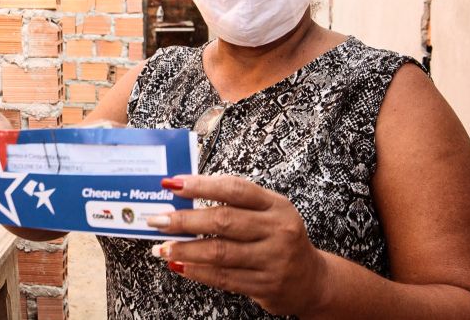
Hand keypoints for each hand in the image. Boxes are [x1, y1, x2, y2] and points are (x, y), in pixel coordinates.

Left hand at [147, 175, 328, 316]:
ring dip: (185, 249)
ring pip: (220, 253)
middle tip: (158, 219)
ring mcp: (273, 260)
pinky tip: (178, 265)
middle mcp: (278, 230)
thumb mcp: (268, 212)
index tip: (173, 184)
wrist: (312, 280)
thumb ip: (235, 202)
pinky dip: (197, 271)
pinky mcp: (265, 286)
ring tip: (162, 247)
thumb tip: (185, 194)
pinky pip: (223, 278)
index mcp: (276, 205)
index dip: (201, 185)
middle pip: (223, 220)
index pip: (235, 189)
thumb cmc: (280, 238)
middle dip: (185, 220)